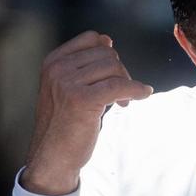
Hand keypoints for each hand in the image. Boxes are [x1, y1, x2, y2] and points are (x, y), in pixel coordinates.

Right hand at [21, 31, 153, 195]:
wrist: (53, 157)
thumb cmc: (65, 124)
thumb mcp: (68, 88)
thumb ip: (84, 65)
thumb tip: (107, 39)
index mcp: (52, 62)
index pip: (91, 38)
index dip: (108, 53)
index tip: (113, 74)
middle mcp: (57, 69)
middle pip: (106, 54)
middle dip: (120, 72)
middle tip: (121, 95)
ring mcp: (67, 83)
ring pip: (114, 68)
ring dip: (126, 83)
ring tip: (122, 102)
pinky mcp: (82, 100)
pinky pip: (120, 86)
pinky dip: (136, 90)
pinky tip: (143, 95)